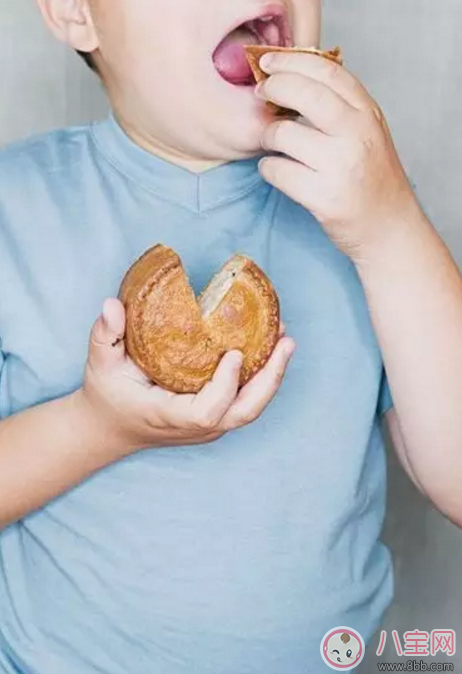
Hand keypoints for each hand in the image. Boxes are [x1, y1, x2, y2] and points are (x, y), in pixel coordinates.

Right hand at [81, 298, 294, 458]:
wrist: (110, 428)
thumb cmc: (108, 395)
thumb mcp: (100, 364)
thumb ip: (105, 335)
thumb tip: (112, 304)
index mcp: (170, 416)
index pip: (208, 412)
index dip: (226, 386)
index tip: (236, 353)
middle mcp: (196, 427)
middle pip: (244, 412)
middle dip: (270, 378)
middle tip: (286, 341)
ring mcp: (209, 426)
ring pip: (250, 408)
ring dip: (272, 375)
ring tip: (286, 339)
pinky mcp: (215, 418)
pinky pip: (245, 401)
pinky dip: (262, 377)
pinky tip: (271, 347)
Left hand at [256, 51, 419, 262]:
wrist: (388, 229)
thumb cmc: (372, 180)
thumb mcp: (368, 134)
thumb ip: (341, 107)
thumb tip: (291, 81)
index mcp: (368, 114)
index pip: (328, 71)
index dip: (291, 61)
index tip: (268, 63)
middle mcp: (358, 135)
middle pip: (305, 94)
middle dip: (274, 88)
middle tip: (260, 95)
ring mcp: (341, 167)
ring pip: (283, 134)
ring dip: (267, 137)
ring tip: (271, 144)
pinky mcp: (324, 198)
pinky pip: (277, 171)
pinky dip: (268, 169)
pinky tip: (276, 171)